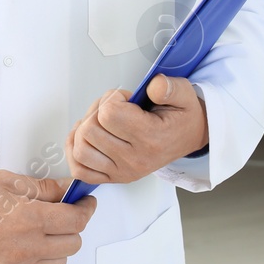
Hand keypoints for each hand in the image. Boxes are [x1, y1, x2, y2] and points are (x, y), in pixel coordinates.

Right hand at [0, 172, 95, 263]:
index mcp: (31, 218)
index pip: (76, 220)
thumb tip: (70, 189)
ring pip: (60, 261)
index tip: (86, 202)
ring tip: (46, 230)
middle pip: (73, 243)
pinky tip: (30, 243)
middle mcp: (28, 246)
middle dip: (74, 226)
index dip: (87, 209)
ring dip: (60, 245)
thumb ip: (45, 188)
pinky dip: (42, 258)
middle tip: (65, 213)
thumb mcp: (10, 182)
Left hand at [66, 74, 207, 185]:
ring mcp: (122, 171)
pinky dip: (76, 152)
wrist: (188, 137)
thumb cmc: (180, 117)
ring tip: (101, 122)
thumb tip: (154, 86)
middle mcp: (135, 159)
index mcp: (151, 138)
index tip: (125, 99)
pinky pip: (81, 170)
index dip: (112, 99)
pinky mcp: (114, 177)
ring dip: (84, 130)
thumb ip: (169, 87)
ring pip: (81, 149)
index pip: (109, 114)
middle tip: (112, 107)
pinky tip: (86, 138)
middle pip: (90, 131)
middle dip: (96, 111)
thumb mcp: (183, 94)